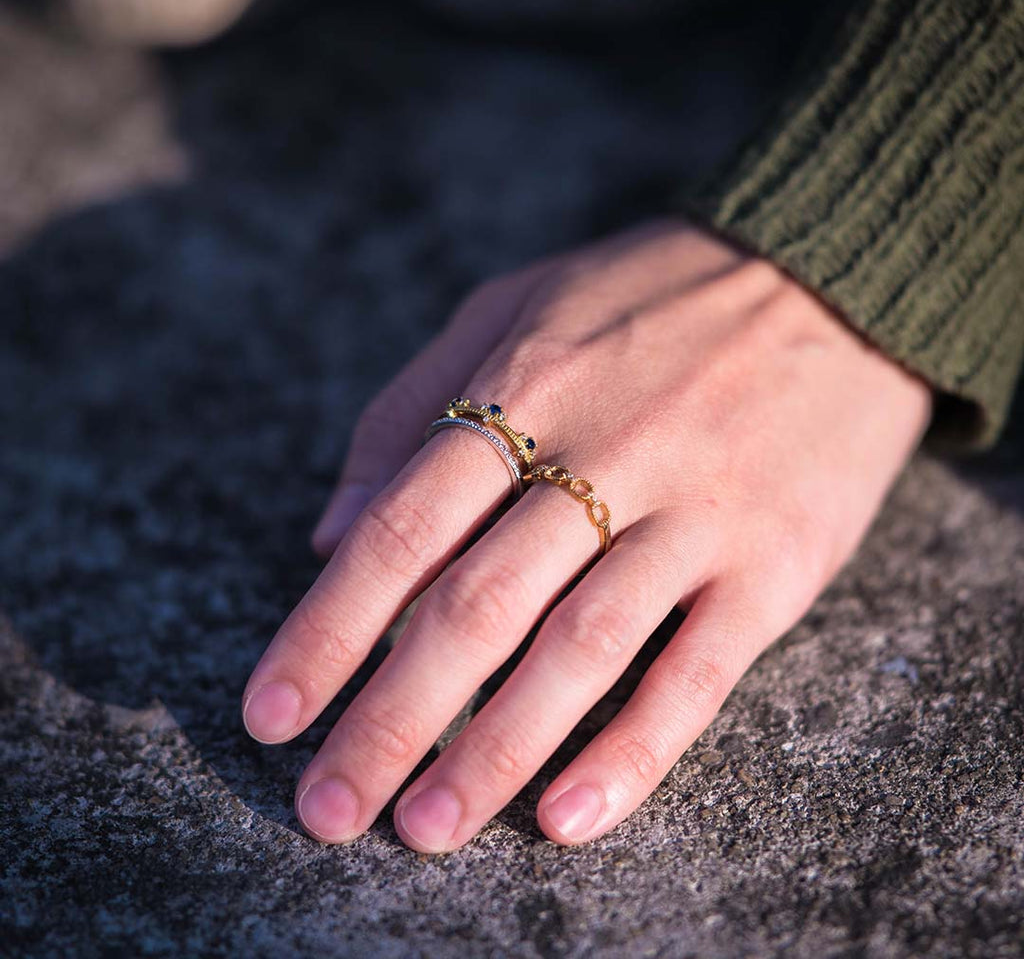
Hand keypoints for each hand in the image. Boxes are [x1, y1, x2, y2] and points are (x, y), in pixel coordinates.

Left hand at [241, 220, 931, 851]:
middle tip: (326, 809)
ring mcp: (693, 511)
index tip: (270, 715)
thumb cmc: (645, 298)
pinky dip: (632, 751)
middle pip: (473, 607)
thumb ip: (412, 409)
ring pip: (578, 650)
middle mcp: (603, 454)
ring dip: (493, 752)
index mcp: (524, 387)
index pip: (401, 530)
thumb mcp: (512, 309)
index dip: (326, 629)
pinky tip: (567, 817)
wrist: (824, 279)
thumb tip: (329, 534)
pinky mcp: (773, 562)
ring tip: (424, 829)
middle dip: (388, 718)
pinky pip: (696, 671)